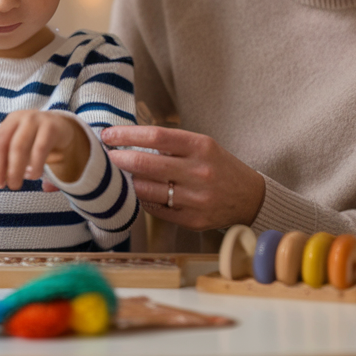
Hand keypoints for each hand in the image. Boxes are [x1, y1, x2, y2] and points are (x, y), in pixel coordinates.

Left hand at [0, 110, 87, 189]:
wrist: (62, 130)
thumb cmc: (31, 142)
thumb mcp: (10, 151)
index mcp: (10, 122)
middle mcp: (23, 118)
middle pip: (9, 144)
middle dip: (6, 168)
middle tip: (9, 186)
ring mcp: (39, 121)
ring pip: (22, 146)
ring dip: (19, 169)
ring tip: (20, 182)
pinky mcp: (53, 128)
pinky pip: (41, 148)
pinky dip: (36, 165)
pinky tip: (35, 174)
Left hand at [100, 125, 264, 231]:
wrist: (249, 198)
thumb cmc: (219, 166)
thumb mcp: (203, 146)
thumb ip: (171, 145)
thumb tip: (129, 141)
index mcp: (201, 146)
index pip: (155, 136)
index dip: (126, 135)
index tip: (108, 134)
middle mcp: (199, 172)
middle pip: (146, 164)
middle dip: (119, 159)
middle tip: (106, 156)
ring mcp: (196, 198)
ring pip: (147, 190)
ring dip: (127, 183)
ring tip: (118, 176)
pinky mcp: (192, 220)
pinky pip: (156, 209)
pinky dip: (142, 200)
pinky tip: (137, 193)